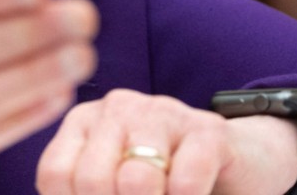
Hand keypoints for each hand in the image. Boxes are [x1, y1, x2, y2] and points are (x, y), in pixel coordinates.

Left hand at [36, 88, 296, 194]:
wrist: (240, 159)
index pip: (56, 174)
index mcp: (84, 122)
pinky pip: (186, 182)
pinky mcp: (209, 131)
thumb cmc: (164, 179)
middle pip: (92, 180)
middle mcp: (117, 109)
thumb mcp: (116, 184)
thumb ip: (89, 191)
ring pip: (136, 182)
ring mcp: (163, 113)